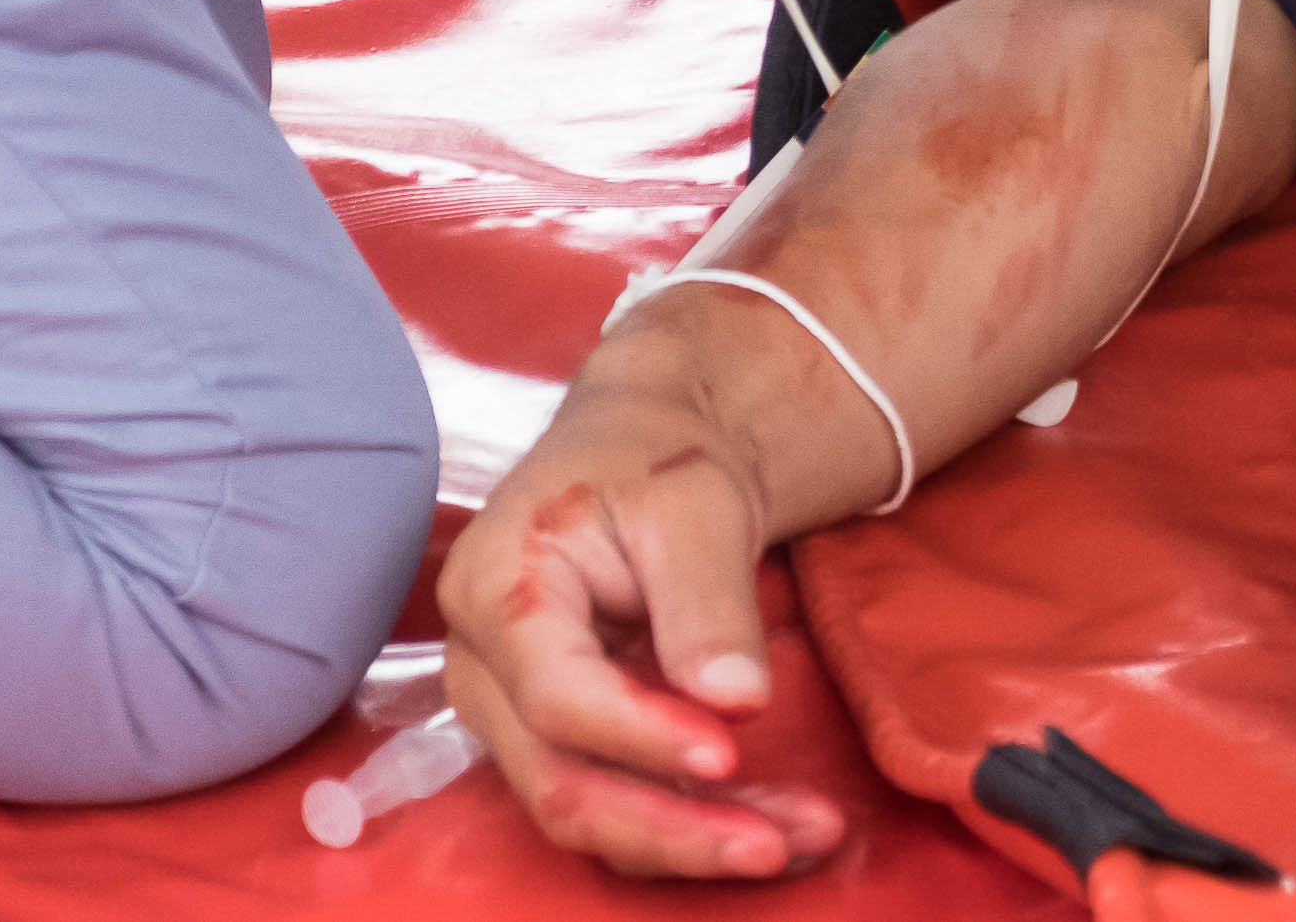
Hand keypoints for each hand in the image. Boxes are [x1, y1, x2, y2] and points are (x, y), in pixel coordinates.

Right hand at [441, 330, 847, 880]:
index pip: (557, 697)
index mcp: (496, 591)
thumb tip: (735, 701)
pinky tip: (781, 826)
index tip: (729, 754)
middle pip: (559, 781)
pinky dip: (696, 823)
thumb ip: (705, 603)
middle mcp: (486, 670)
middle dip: (671, 827)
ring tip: (809, 836)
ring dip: (694, 840)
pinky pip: (621, 799)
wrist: (647, 451)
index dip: (641, 736)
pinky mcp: (563, 739)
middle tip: (781, 844)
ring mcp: (516, 714)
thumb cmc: (656, 460)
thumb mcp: (692, 503)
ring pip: (589, 808)